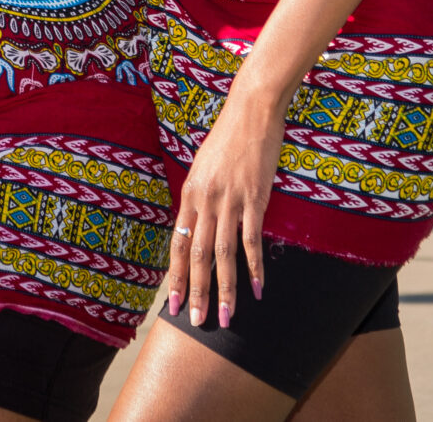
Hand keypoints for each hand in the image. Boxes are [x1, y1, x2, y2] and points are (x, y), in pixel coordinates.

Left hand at [163, 92, 285, 331]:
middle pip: (198, 256)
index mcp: (190, 194)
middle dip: (196, 292)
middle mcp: (205, 201)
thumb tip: (197, 225)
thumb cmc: (227, 138)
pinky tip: (258, 288)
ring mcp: (230, 201)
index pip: (179, 244)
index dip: (176, 276)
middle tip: (196, 321)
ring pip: (223, 255)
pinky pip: (252, 240)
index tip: (174, 303)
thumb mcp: (203, 167)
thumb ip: (200, 197)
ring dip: (224, 289)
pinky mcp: (254, 198)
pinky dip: (255, 267)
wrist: (251, 110)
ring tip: (225, 317)